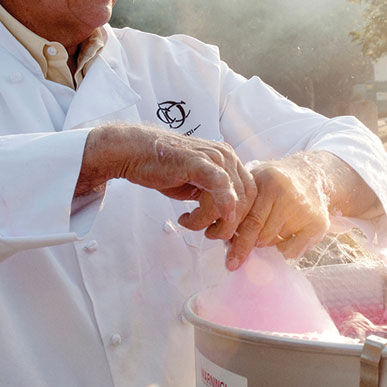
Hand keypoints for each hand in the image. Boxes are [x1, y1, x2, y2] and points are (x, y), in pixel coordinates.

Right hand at [80, 124, 254, 240]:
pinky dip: (221, 203)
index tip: (228, 234)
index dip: (241, 219)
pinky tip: (203, 219)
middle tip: (209, 235)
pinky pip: (220, 184)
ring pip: (230, 200)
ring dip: (209, 220)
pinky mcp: (199, 162)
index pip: (250, 195)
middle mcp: (227, 156)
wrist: (136, 152)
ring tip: (189, 222)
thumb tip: (228, 222)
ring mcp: (214, 157)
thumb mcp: (198, 185)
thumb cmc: (165, 169)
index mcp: (230, 161)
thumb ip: (216, 198)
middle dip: (228, 226)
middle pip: (245, 201)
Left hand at [226, 157, 331, 269]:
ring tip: (267, 232)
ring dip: (265, 243)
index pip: (248, 219)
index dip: (234, 240)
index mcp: (268, 182)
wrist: (311, 176)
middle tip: (236, 257)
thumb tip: (217, 232)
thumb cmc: (275, 184)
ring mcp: (305, 210)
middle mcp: (288, 194)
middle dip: (246, 247)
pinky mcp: (318, 224)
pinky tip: (285, 236)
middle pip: (260, 234)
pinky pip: (292, 252)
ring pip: (273, 243)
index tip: (226, 258)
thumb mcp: (255, 181)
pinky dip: (284, 250)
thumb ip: (238, 203)